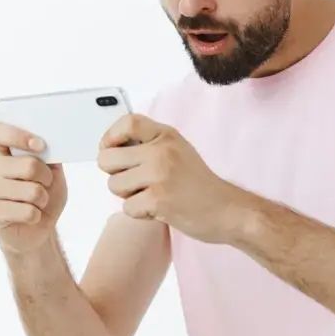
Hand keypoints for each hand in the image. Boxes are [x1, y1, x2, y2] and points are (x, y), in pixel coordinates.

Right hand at [0, 122, 67, 253]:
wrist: (37, 230)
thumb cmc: (43, 196)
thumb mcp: (52, 172)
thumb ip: (49, 155)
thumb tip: (52, 142)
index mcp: (3, 153)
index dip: (16, 135)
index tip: (39, 145)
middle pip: (26, 164)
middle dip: (45, 177)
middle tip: (45, 184)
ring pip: (30, 190)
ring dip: (43, 198)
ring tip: (37, 202)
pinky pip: (26, 211)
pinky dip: (37, 215)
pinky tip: (31, 216)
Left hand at [97, 113, 240, 243]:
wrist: (227, 210)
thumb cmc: (198, 184)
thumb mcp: (177, 150)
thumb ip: (148, 144)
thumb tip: (109, 146)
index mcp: (165, 135)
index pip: (127, 122)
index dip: (110, 137)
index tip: (110, 150)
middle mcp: (161, 150)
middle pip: (107, 158)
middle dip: (114, 174)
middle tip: (133, 182)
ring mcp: (159, 174)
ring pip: (114, 185)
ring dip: (128, 196)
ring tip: (151, 196)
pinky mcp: (158, 199)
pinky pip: (127, 207)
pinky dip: (139, 213)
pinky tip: (159, 209)